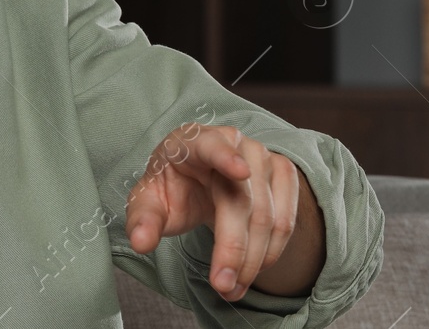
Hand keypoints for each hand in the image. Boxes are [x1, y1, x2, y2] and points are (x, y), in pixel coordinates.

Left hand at [125, 124, 320, 302]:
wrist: (202, 178)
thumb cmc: (174, 186)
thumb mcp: (150, 200)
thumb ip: (143, 220)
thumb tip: (141, 243)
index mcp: (192, 141)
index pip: (210, 145)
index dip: (225, 157)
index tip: (240, 172)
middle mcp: (233, 141)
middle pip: (241, 199)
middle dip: (233, 249)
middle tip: (222, 286)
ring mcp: (262, 156)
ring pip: (267, 216)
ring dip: (254, 260)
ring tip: (232, 288)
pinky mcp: (283, 174)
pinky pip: (286, 221)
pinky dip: (271, 252)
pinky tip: (252, 270)